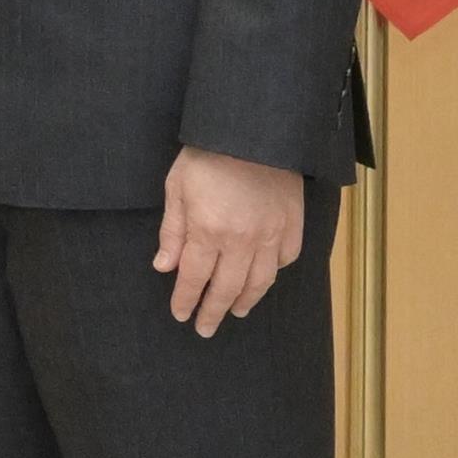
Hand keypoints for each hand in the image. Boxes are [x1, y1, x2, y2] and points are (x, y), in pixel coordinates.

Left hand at [154, 147, 305, 335]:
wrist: (253, 128)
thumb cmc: (208, 154)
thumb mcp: (177, 187)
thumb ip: (173, 231)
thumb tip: (165, 267)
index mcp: (208, 231)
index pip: (194, 278)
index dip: (186, 300)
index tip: (181, 315)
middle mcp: (241, 240)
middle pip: (226, 288)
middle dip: (213, 312)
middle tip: (205, 329)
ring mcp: (271, 233)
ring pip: (260, 281)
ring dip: (246, 300)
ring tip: (235, 311)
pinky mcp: (292, 223)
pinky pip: (286, 258)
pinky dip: (275, 272)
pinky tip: (264, 277)